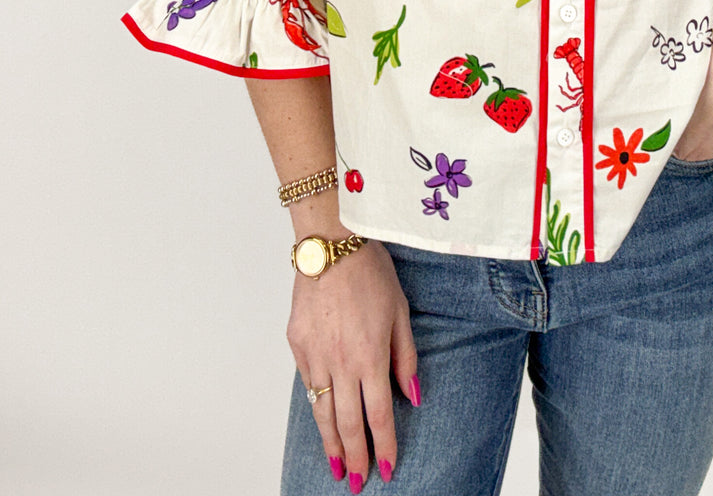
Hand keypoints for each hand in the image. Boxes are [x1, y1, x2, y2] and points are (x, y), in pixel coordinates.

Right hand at [286, 238, 417, 486]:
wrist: (330, 243)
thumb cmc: (370, 272)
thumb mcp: (400, 311)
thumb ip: (406, 357)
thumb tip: (413, 397)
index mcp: (370, 356)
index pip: (379, 416)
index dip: (384, 446)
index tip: (386, 469)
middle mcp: (341, 362)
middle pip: (348, 423)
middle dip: (355, 457)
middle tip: (358, 481)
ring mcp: (315, 355)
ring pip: (322, 411)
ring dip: (330, 443)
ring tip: (336, 466)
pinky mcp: (297, 343)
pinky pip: (308, 383)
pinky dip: (315, 405)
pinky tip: (322, 418)